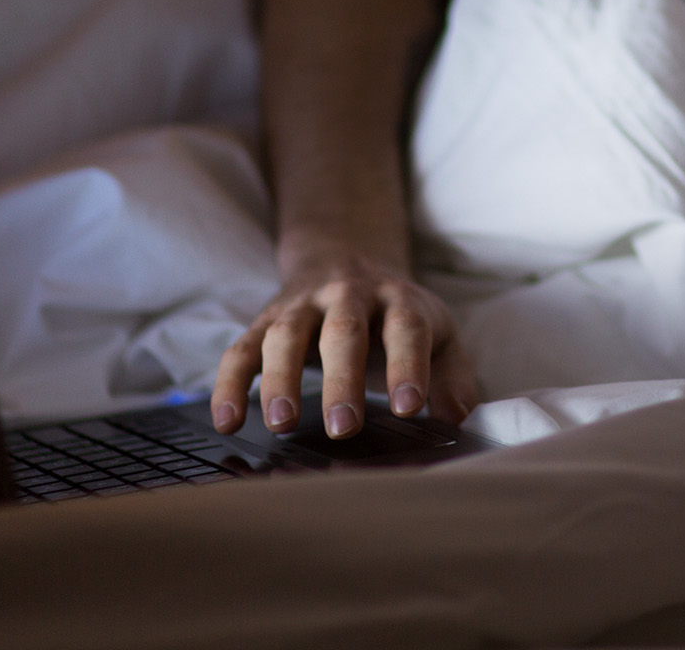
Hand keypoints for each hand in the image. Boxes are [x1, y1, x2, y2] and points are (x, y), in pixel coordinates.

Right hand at [211, 236, 478, 437]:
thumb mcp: (438, 337)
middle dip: (342, 379)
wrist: (346, 257)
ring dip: (281, 379)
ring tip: (282, 424)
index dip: (408, 365)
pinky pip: (241, 350)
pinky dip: (229, 384)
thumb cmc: (398, 317)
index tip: (408, 408)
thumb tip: (456, 417)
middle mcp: (347, 294)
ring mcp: (301, 305)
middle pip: (343, 331)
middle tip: (343, 427)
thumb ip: (452, 377)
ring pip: (286, 335)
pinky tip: (228, 421)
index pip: (407, 327)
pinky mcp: (264, 322)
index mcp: (398, 299)